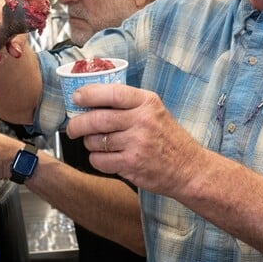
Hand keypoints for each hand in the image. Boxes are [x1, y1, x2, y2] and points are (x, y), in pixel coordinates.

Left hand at [64, 83, 201, 194]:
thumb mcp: (155, 112)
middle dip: (77, 124)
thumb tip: (92, 100)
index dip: (88, 94)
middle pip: (96, 119)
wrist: (189, 168)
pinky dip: (96, 160)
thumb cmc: (169, 140)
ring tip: (97, 144)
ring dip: (89, 143)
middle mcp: (142, 121)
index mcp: (147, 103)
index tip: (77, 98)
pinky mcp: (132, 164)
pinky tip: (105, 158)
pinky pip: (100, 160)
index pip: (112, 92)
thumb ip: (129, 104)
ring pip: (95, 141)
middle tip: (73, 128)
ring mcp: (137, 143)